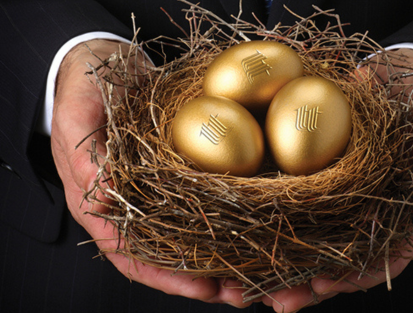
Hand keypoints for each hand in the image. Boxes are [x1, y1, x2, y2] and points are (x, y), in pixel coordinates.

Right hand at [50, 39, 253, 307]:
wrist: (102, 61)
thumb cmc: (84, 87)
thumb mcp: (79, 114)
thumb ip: (85, 156)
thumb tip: (104, 195)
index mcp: (98, 202)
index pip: (130, 254)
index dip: (166, 276)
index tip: (204, 289)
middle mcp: (128, 205)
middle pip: (163, 255)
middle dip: (201, 279)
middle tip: (240, 292)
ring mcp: (151, 191)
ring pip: (184, 236)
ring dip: (218, 257)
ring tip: (254, 273)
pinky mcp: (171, 174)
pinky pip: (197, 204)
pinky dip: (222, 221)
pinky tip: (249, 227)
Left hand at [261, 48, 412, 311]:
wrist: (391, 71)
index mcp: (405, 205)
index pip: (388, 252)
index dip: (363, 274)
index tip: (333, 284)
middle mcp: (368, 207)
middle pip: (340, 258)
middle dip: (309, 284)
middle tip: (279, 302)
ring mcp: (339, 194)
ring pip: (309, 240)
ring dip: (279, 267)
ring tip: (244, 289)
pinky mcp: (312, 175)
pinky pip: (288, 204)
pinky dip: (266, 223)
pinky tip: (239, 237)